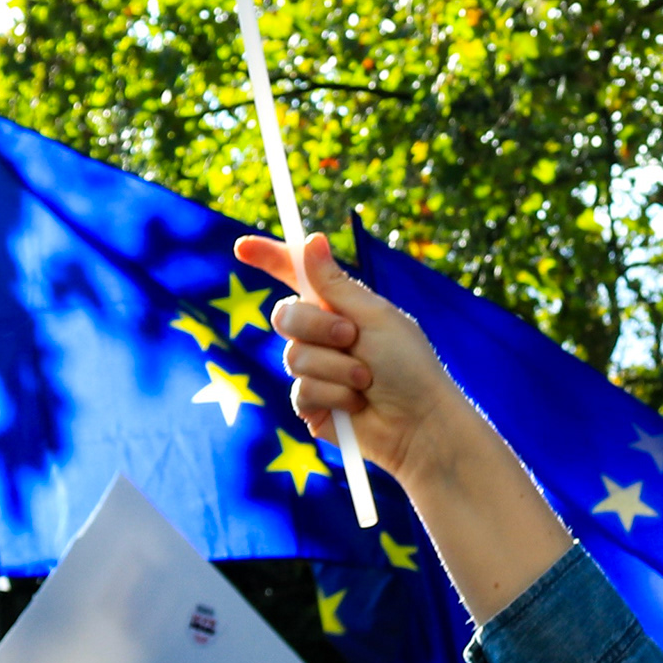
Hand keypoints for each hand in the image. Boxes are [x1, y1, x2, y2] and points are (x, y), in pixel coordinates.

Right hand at [231, 233, 495, 489]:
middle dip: (317, 326)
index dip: (269, 258)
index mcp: (339, 306)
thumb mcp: (374, 316)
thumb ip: (335, 284)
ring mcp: (314, 369)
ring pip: (294, 356)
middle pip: (285, 315)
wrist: (419, 423)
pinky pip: (302, 390)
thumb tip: (311, 238)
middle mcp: (322, 334)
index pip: (297, 276)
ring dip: (336, 367)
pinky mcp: (310, 404)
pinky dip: (334, 395)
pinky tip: (357, 405)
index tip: (243, 247)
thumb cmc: (408, 366)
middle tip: (351, 336)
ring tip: (367, 380)